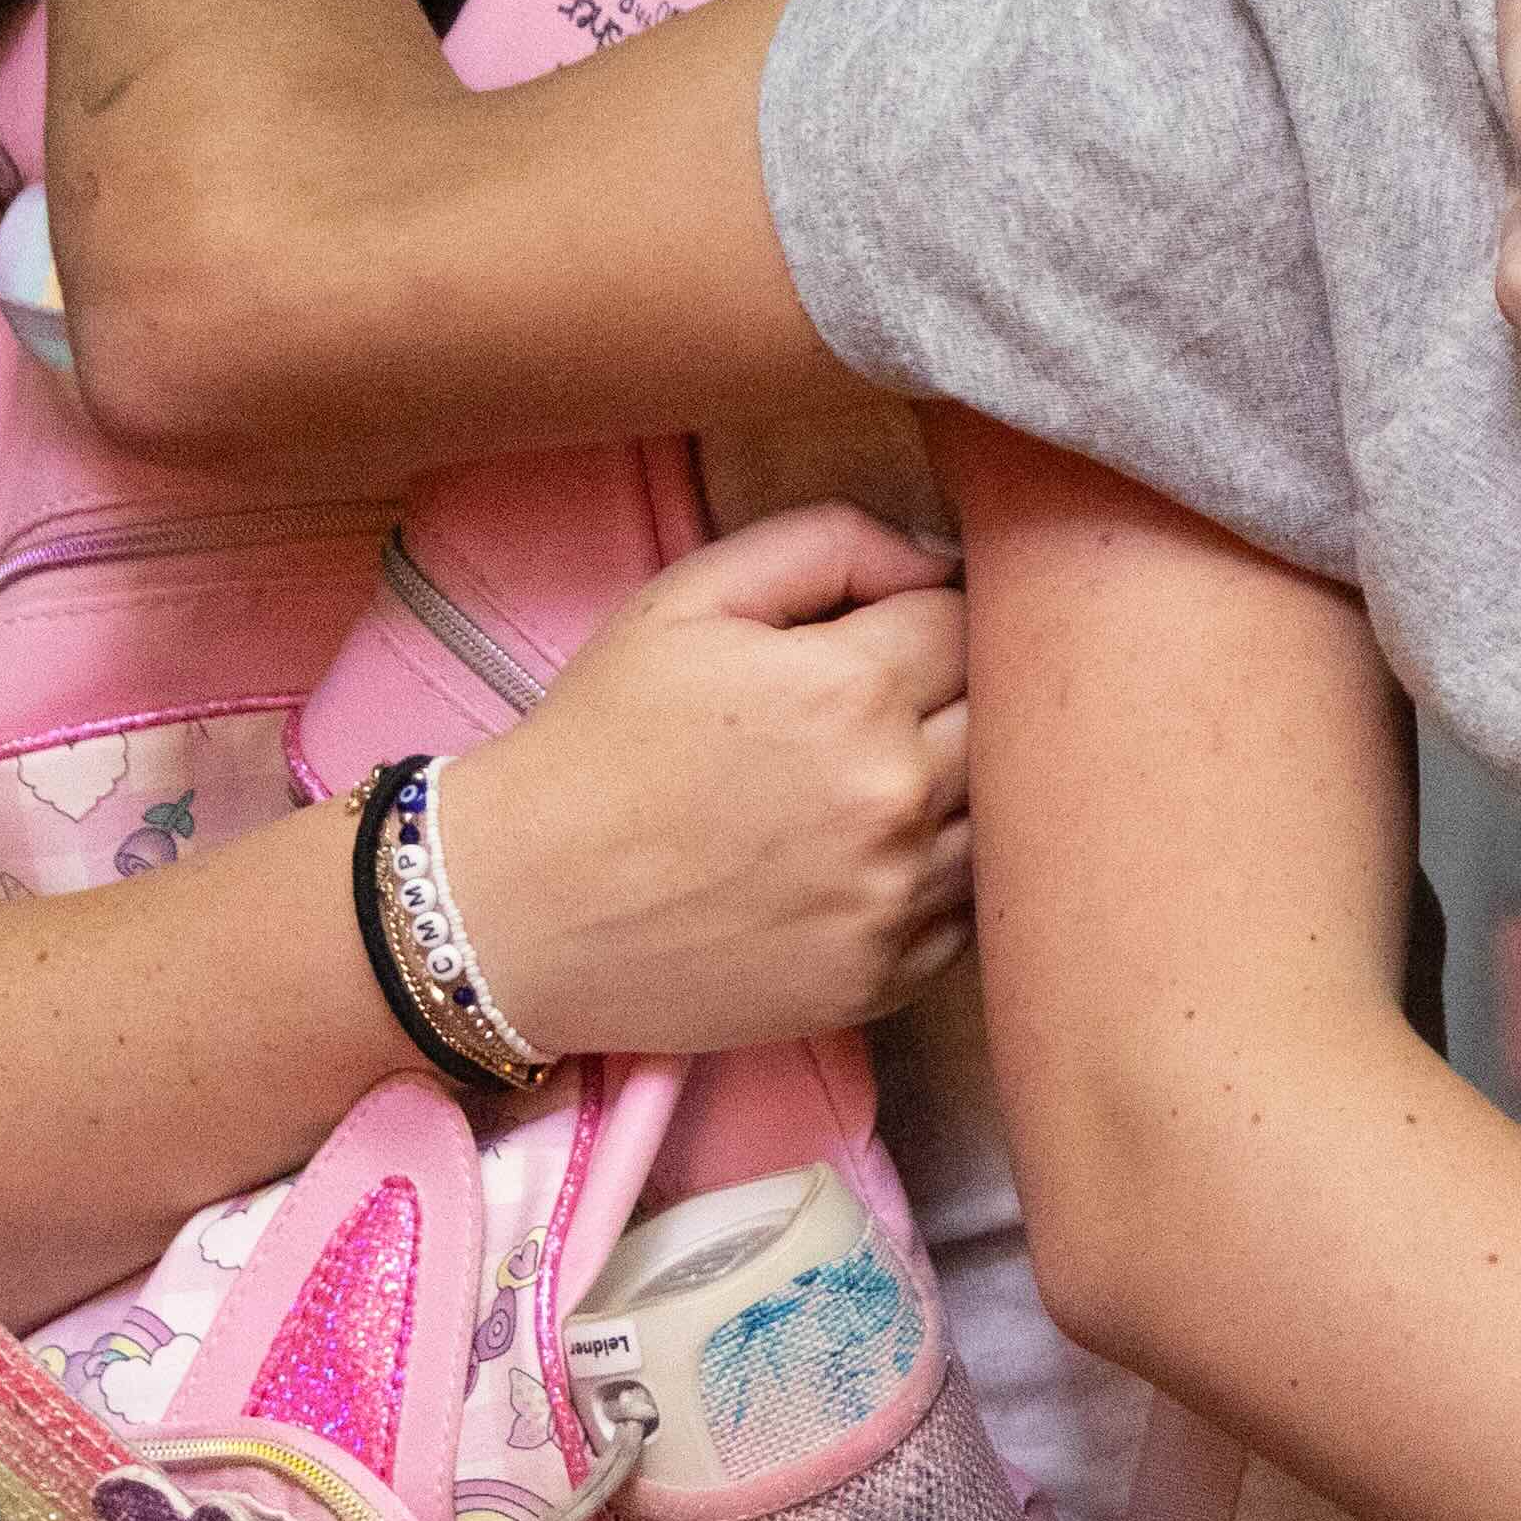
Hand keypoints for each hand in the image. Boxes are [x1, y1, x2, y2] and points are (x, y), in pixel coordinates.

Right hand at [428, 503, 971, 1063]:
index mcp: (853, 691)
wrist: (510, 906)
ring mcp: (897, 896)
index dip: (933, 618)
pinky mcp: (887, 975)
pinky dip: (940, 876)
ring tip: (880, 781)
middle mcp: (895, 796)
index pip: (972, 622)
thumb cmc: (598, 739)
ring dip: (966, 790)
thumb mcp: (688, 599)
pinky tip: (869, 857)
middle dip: (963, 697)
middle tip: (897, 706)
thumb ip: (831, 545)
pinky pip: (970, 907)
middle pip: (1010, 718)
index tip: (888, 638)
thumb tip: (943, 556)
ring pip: (1008, 816)